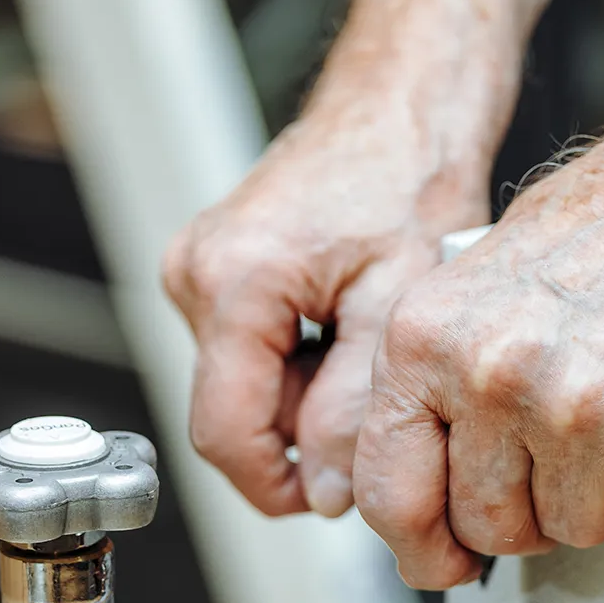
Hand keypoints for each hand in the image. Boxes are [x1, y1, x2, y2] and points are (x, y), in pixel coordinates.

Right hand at [162, 82, 494, 516]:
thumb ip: (353, 410)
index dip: (281, 486)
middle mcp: (195, 273)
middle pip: (235, 412)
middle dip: (306, 425)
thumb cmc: (408, 177)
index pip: (223, 437)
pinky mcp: (213, 264)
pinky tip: (343, 315)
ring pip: (243, 383)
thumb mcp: (395, 310)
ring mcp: (197, 267)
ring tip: (365, 336)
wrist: (403, 106)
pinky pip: (247, 347)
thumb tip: (323, 492)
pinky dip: (300, 354)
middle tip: (377, 390)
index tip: (335, 496)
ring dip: (307, 388)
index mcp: (231, 285)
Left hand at [352, 53, 603, 589]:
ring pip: (571, 530)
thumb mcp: (474, 282)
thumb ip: (437, 381)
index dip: (419, 546)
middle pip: (487, 526)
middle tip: (556, 468)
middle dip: (524, 515)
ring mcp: (578, 412)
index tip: (440, 559)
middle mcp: (492, 378)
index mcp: (426, 340)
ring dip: (598, 497)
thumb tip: (426, 482)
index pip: (390, 493)